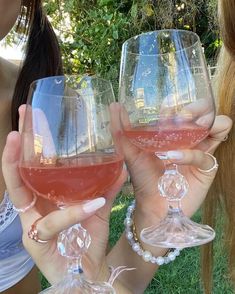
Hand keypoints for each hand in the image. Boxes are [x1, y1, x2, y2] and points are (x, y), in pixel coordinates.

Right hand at [2, 131, 126, 284]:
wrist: (89, 272)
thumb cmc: (88, 239)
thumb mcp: (97, 207)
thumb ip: (106, 186)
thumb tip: (121, 163)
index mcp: (45, 199)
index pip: (31, 168)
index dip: (27, 145)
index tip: (29, 116)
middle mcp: (33, 209)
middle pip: (16, 175)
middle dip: (13, 148)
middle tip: (19, 122)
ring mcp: (31, 225)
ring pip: (20, 193)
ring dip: (18, 167)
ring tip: (22, 141)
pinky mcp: (38, 243)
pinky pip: (54, 222)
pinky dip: (74, 211)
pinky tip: (92, 203)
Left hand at [110, 102, 231, 229]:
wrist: (152, 205)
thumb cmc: (142, 178)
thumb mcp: (130, 152)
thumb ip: (122, 130)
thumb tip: (114, 105)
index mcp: (174, 131)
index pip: (184, 108)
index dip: (179, 104)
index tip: (166, 109)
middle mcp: (190, 138)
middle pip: (206, 111)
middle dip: (199, 107)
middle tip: (183, 115)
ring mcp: (200, 151)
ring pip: (219, 125)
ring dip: (208, 121)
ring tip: (193, 126)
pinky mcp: (206, 168)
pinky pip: (206, 155)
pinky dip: (191, 154)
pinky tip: (174, 157)